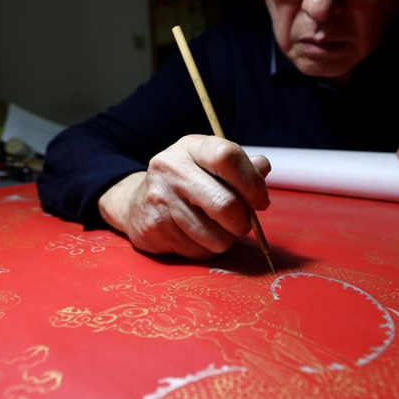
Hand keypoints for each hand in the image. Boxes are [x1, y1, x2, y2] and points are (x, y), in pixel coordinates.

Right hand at [97, 135, 270, 259]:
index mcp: (192, 147)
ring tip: (214, 229)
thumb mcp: (210, 165)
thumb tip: (263, 168)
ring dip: (224, 239)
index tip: (260, 201)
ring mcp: (160, 198)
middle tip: (241, 224)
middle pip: (226, 204)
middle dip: (243, 222)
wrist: (136, 203)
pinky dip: (204, 249)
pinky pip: (198, 250)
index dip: (252, 183)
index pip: (227, 157)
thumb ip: (240, 166)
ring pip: (216, 236)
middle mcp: (172, 168)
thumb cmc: (186, 183)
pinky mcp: (154, 227)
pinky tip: (193, 236)